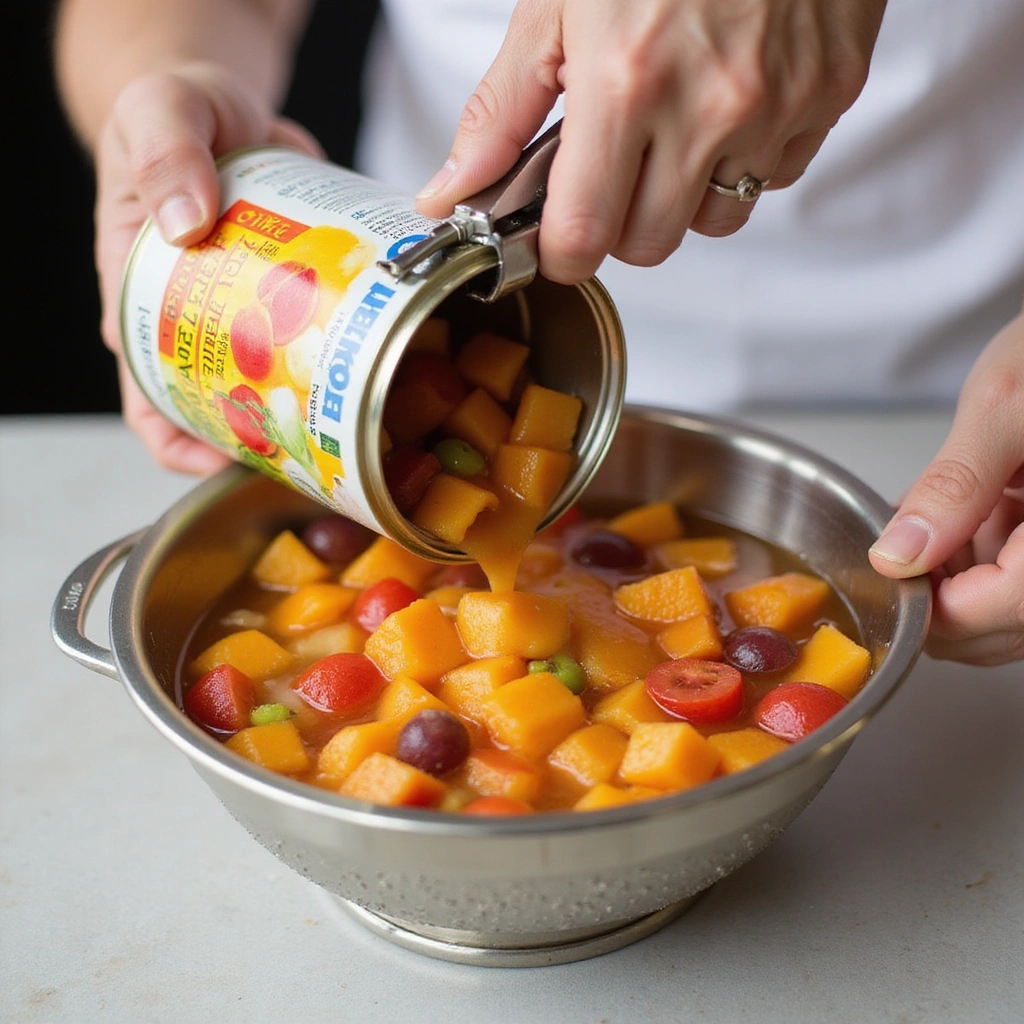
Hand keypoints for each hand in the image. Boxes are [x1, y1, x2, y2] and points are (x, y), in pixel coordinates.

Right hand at [92, 62, 320, 473]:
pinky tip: (381, 359)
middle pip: (222, 407)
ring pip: (277, 382)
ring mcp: (247, 314)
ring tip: (358, 413)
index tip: (231, 463)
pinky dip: (346, 352)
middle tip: (316, 442)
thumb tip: (185, 219)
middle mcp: (194, 320)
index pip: (150, 402)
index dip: (185, 446)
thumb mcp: (158, 114)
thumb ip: (167, 152)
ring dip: (314, 404)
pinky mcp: (292, 298)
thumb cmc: (174, 113)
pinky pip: (318, 339)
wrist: (223, 100)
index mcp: (140, 301)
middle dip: (267, 436)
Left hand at [415, 0, 886, 283]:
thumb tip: (451, 192)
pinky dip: (745, 156)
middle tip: (613, 169)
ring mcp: (777, 105)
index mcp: (625, 83)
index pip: (584, 238)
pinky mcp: (828, 95)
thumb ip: (501, 111)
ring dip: (686, 197)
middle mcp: (708, 106)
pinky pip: (775, 175)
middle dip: (620, 224)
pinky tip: (732, 98)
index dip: (562, 253)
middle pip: (649, 246)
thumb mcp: (555, 6)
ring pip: (716, 221)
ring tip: (677, 125)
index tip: (557, 239)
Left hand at [869, 309, 1023, 665]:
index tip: (888, 573)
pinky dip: (981, 561)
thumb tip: (900, 556)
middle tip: (902, 544)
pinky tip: (966, 516)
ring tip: (942, 516)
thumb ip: (954, 485)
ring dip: (958, 582)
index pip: (1001, 608)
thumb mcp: (1007, 404)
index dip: (932, 607)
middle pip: (1003, 629)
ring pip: (1010, 616)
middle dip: (939, 598)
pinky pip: (1020, 581)